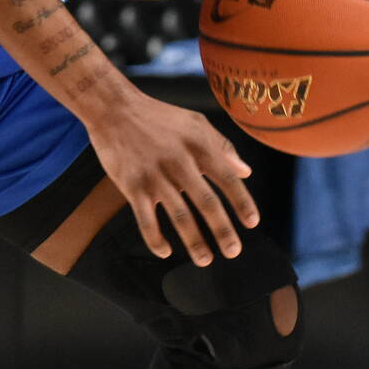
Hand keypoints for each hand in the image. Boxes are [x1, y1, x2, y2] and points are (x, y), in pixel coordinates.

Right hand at [86, 91, 258, 262]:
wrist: (115, 109)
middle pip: (206, 202)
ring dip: (194, 242)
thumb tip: (246, 171)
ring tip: (205, 259)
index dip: (242, 202)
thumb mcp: (196, 123)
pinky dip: (156, 240)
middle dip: (222, 230)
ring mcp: (155, 175)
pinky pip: (146, 220)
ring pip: (179, 216)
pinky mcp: (133, 186)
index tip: (252, 223)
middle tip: (233, 251)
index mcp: (199, 145)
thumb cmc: (160, 116)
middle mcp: (180, 161)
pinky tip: (166, 251)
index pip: (227, 178)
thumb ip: (223, 147)